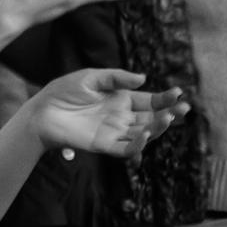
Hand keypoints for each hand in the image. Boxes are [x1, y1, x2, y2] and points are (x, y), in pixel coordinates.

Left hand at [29, 68, 188, 157]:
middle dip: (170, 114)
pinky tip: (145, 133)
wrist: (42, 111)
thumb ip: (116, 78)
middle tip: (183, 108)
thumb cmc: (64, 92)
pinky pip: (127, 148)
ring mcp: (115, 132)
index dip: (165, 98)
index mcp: (121, 99)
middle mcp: (122, 117)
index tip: (179, 93)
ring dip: (158, 128)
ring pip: (145, 134)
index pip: (150, 101)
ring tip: (167, 118)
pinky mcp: (105, 145)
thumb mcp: (91, 77)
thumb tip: (143, 78)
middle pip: (152, 118)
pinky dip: (138, 144)